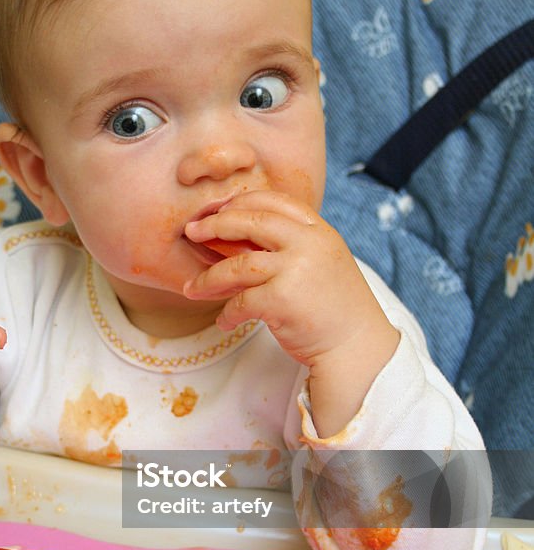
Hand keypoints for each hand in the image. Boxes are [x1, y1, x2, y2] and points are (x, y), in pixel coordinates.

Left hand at [183, 190, 398, 435]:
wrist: (357, 348)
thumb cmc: (335, 309)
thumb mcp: (320, 263)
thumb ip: (290, 246)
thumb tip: (236, 239)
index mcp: (319, 232)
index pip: (275, 201)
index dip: (241, 202)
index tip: (219, 211)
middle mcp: (309, 245)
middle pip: (250, 221)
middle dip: (215, 224)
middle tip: (192, 232)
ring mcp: (296, 271)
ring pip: (237, 265)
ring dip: (209, 278)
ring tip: (193, 289)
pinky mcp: (283, 300)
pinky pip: (240, 302)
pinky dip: (228, 313)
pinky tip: (224, 321)